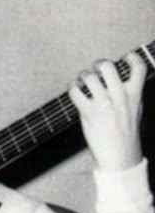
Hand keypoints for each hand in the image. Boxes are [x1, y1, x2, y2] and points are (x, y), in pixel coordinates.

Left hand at [68, 52, 145, 171]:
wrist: (120, 155)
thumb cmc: (125, 134)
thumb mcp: (134, 110)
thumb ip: (128, 95)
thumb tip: (114, 83)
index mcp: (135, 94)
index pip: (138, 67)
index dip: (131, 58)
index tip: (124, 57)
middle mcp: (120, 96)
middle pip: (107, 66)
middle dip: (98, 64)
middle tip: (94, 69)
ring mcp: (104, 104)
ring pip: (89, 77)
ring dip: (82, 76)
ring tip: (81, 81)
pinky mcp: (89, 113)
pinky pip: (76, 92)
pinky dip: (72, 88)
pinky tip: (74, 90)